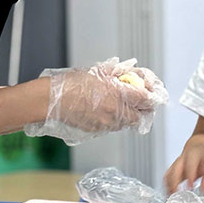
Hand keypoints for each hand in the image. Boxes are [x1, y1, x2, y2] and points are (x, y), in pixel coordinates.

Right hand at [23, 57, 168, 144]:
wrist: (51, 101)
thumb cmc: (69, 84)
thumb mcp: (96, 72)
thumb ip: (114, 73)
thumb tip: (127, 71)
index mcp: (118, 94)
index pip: (147, 100)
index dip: (152, 97)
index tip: (152, 94)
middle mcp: (116, 112)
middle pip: (141, 117)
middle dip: (142, 110)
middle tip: (138, 102)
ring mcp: (107, 124)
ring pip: (126, 124)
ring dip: (127, 115)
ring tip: (118, 104)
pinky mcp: (97, 131)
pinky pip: (112, 127)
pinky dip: (113, 120)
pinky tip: (103, 110)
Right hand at [164, 135, 203, 195]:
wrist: (200, 145)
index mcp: (193, 156)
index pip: (189, 166)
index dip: (189, 177)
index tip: (190, 187)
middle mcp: (182, 159)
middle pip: (175, 171)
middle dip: (175, 185)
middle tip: (178, 196)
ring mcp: (176, 163)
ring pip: (168, 174)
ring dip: (169, 187)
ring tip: (171, 198)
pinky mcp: (173, 168)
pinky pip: (167, 177)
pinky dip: (167, 186)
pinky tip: (169, 194)